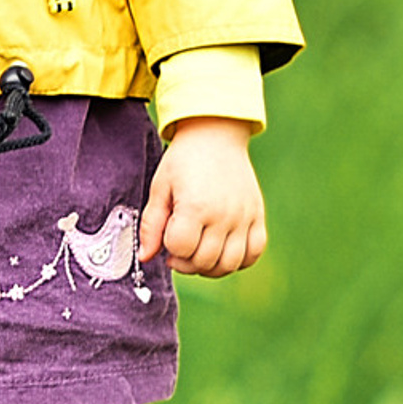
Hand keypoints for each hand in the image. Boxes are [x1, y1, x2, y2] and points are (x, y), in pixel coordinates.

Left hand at [139, 116, 266, 275]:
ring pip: (229, 264)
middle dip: (186, 261)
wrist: (215, 136)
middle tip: (180, 247)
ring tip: (198, 251)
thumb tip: (145, 256)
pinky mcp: (257, 216)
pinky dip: (238, 260)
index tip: (167, 237)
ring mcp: (244, 217)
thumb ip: (151, 224)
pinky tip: (222, 250)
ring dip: (210, 267)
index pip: (180, 249)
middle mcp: (223, 215)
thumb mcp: (160, 187)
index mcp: (195, 206)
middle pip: (204, 261)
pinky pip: (253, 253)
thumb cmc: (184, 161)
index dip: (169, 249)